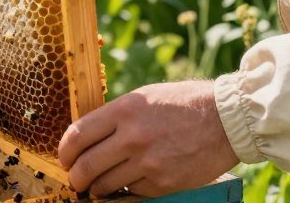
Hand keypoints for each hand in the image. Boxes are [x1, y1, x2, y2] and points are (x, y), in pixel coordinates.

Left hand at [59, 81, 238, 198]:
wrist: (224, 120)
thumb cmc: (182, 104)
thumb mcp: (143, 98)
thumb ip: (115, 116)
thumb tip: (87, 137)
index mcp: (124, 110)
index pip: (77, 136)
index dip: (64, 152)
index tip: (64, 158)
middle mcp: (132, 137)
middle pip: (85, 166)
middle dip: (75, 176)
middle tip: (76, 178)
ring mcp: (147, 163)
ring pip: (104, 185)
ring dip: (96, 188)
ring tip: (98, 184)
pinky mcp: (162, 183)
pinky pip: (130, 192)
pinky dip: (124, 190)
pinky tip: (128, 181)